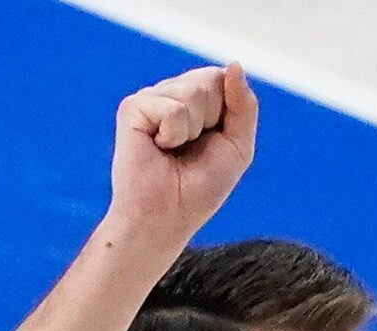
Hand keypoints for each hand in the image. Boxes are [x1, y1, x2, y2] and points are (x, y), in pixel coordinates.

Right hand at [110, 64, 257, 238]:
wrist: (167, 218)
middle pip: (210, 80)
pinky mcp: (133, 108)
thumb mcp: (237, 147)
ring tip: (173, 151)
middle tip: (191, 149)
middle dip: (212, 120)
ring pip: (193, 92)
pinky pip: (173, 109)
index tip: (212, 141)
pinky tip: (158, 148)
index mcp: (194, 100)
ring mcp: (150, 98)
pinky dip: (174, 135)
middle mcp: (170, 94)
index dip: (226, 113)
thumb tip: (234, 65)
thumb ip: (243, 106)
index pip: (222, 78)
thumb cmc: (199, 189)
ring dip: (193, 131)